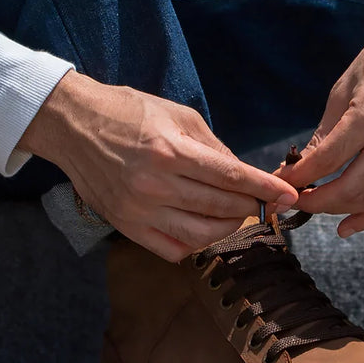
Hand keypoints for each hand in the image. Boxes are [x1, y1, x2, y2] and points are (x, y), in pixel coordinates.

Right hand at [18, 70, 298, 260]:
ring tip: (234, 214)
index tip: (289, 196)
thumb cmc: (130, 112)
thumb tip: (246, 174)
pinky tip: (202, 227)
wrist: (73, 124)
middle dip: (251, 206)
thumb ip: (216, 148)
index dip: (266, 189)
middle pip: (221, 209)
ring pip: (202, 235)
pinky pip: (172, 250)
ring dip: (228, 228)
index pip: (232, 177)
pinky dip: (196, 244)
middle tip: (260, 200)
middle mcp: (155, 185)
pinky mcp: (126, 226)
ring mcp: (138, 210)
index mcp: (171, 152)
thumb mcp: (179, 116)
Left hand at [278, 3, 363, 236]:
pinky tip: (348, 224)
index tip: (280, 184)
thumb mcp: (345, 86)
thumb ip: (326, 133)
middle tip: (295, 201)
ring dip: (342, 210)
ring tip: (318, 208)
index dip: (299, 178)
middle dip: (317, 201)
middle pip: (352, 188)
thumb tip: (302, 168)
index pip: (328, 160)